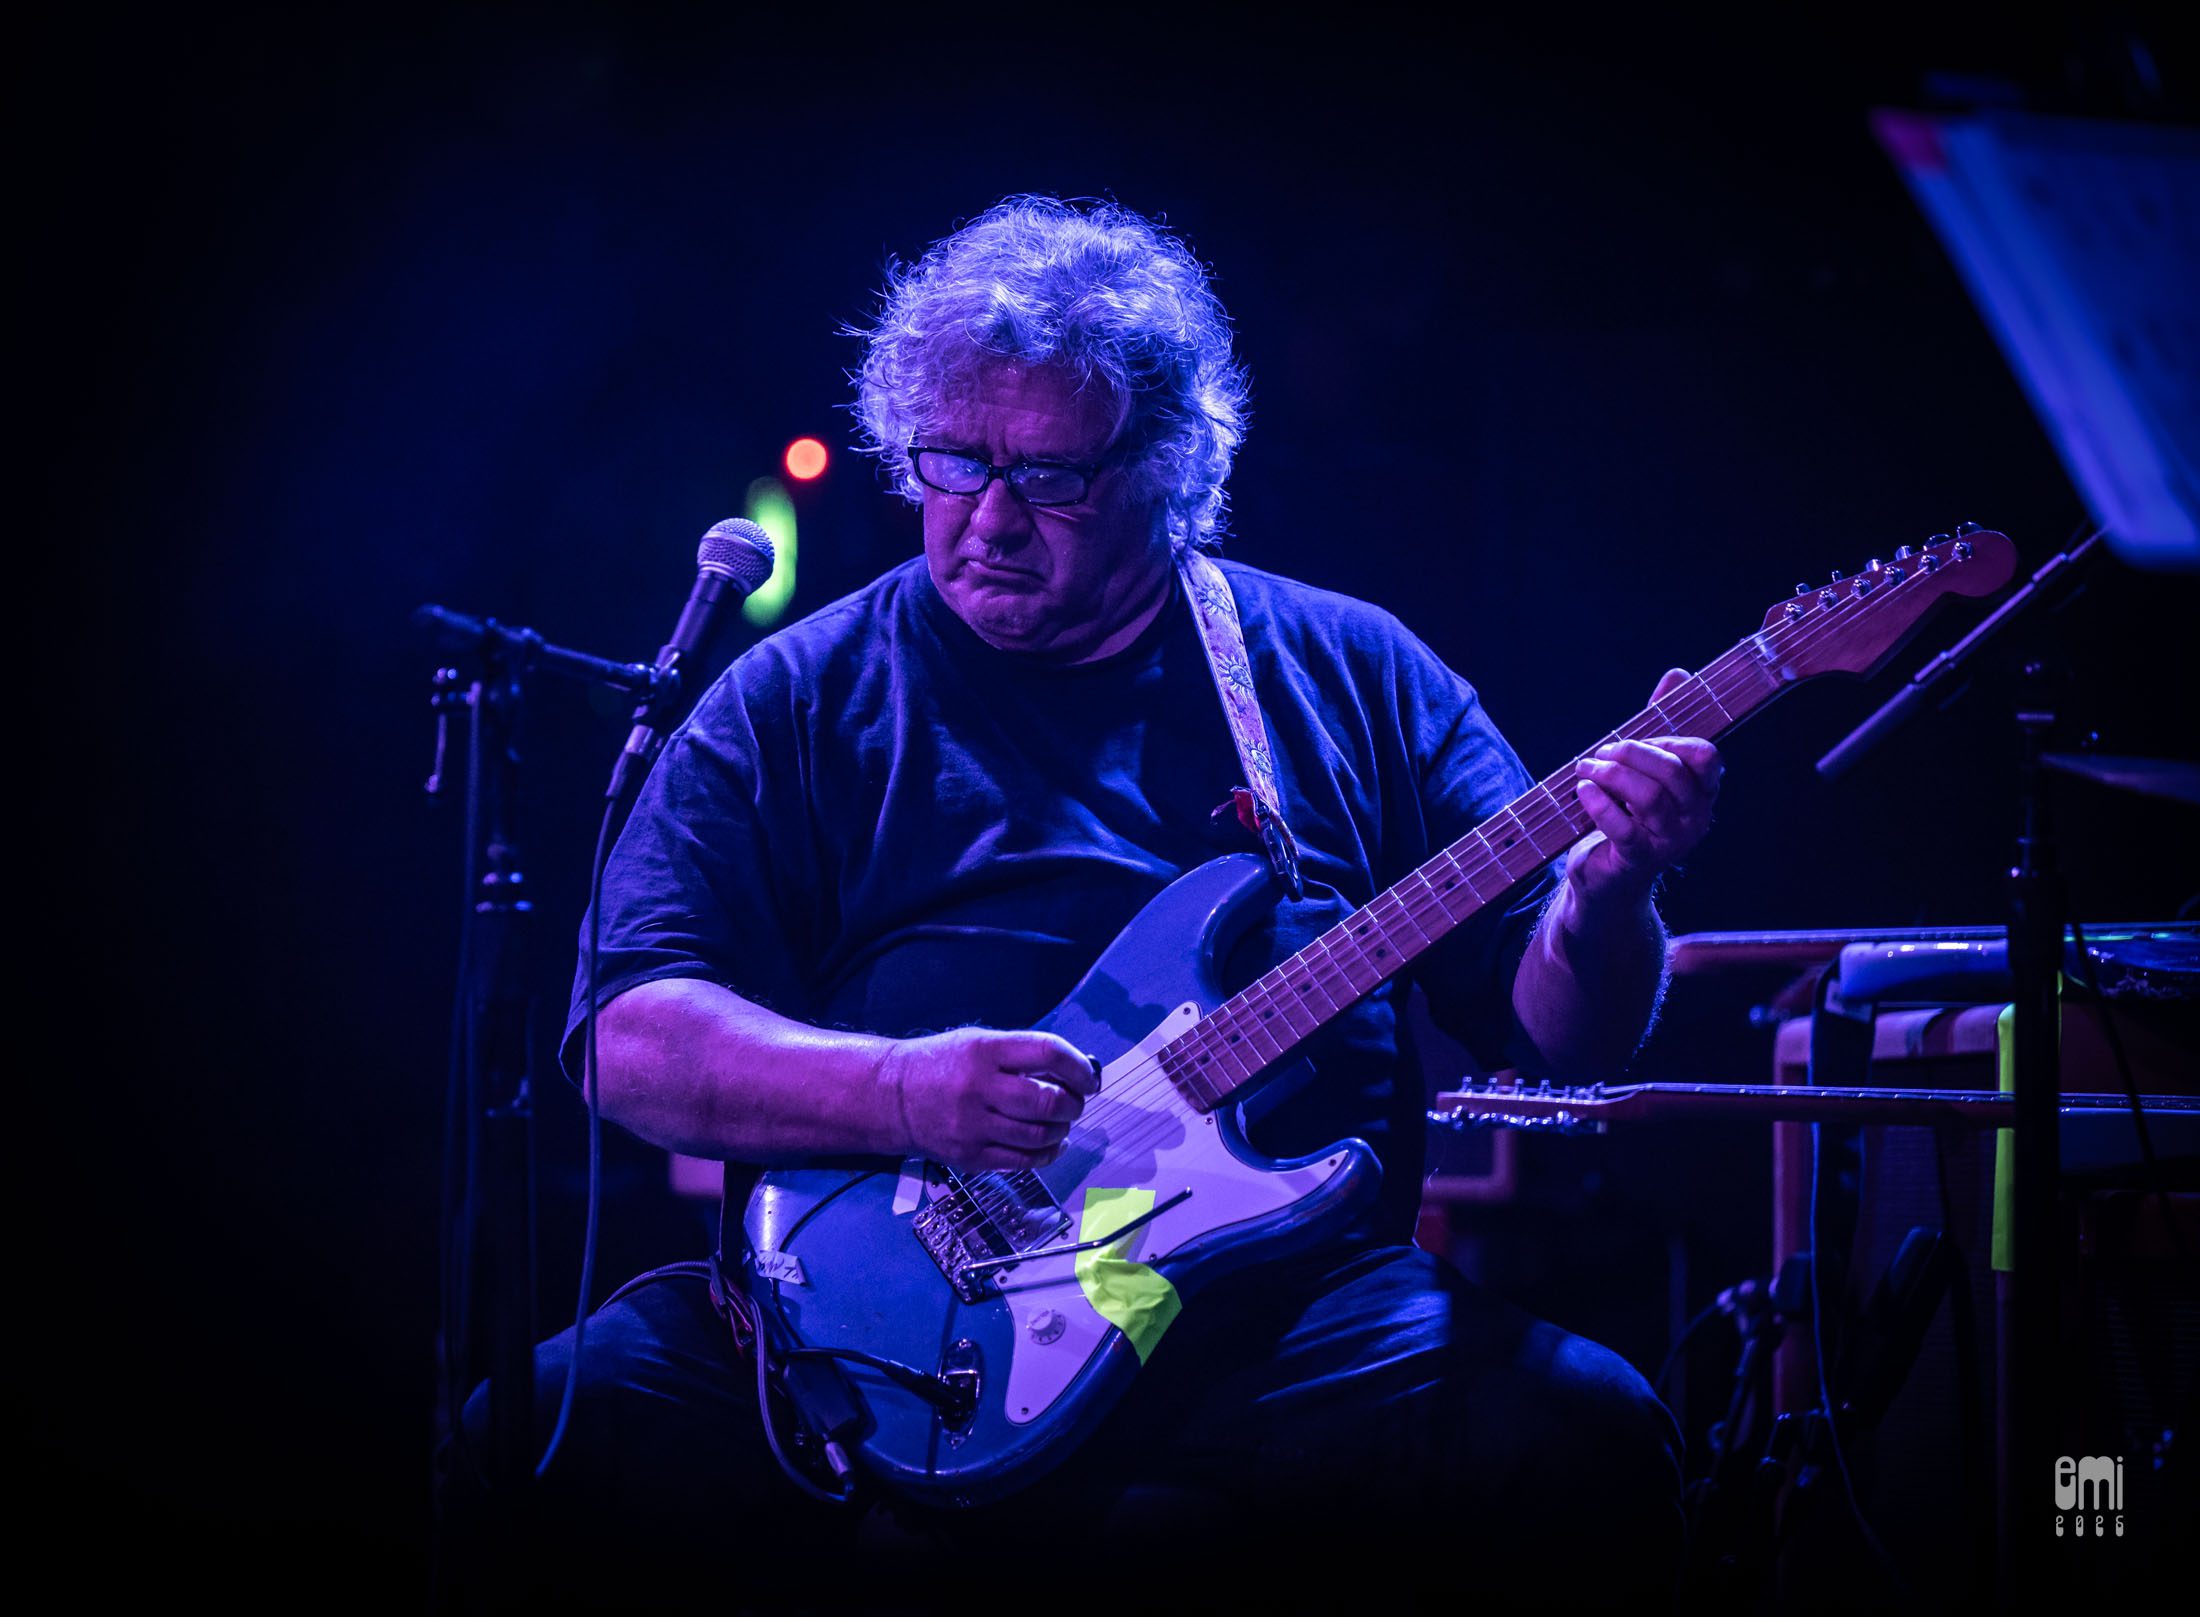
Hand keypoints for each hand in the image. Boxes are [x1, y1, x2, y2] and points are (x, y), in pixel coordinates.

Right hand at [877, 1027, 1100, 1171]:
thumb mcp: (979, 1043)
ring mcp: (972, 1126)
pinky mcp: (969, 1157)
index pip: (1048, 1053)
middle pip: (1047, 1100)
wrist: (892, 1096)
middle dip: (1073, 1104)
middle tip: (1075, 1102)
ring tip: (1061, 1123)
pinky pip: (1022, 1162)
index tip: (1089, 1077)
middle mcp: (978, 1088)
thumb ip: (1022, 1055)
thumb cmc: (943, 1064)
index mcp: (985, 1051)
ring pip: (1039, 1135)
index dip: (1079, 1067)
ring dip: (1062, 1130)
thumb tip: (1075, 1073)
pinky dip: (1047, 1154)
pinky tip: (1051, 1145)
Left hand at [1567, 668, 1721, 908]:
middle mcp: (1695, 818)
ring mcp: (1670, 842)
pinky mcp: (1638, 860)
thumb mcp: (1645, 766)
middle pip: (1671, 772)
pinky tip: (1582, 790)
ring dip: (1610, 774)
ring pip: (1647, 797)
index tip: (1642, 740)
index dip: (1671, 740)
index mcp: (1702, 792)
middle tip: (1601, 752)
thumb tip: (1678, 674)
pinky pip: (1622, 827)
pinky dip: (1598, 803)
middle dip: (1631, 753)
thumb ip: (1662, 721)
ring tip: (1586, 768)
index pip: (1706, 756)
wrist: (1606, 876)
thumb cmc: (1628, 813)